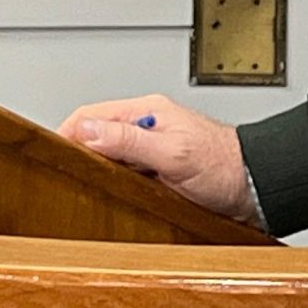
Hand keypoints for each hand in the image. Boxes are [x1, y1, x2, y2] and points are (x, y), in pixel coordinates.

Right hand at [57, 94, 261, 226]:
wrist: (256, 188)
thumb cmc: (226, 166)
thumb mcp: (173, 155)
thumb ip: (130, 142)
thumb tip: (88, 132)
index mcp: (148, 112)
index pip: (91, 116)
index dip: (68, 134)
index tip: (52, 155)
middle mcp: (147, 127)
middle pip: (96, 135)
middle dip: (78, 153)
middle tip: (63, 175)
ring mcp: (151, 149)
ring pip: (108, 155)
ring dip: (96, 169)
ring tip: (83, 185)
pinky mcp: (157, 170)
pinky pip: (124, 172)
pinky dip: (113, 182)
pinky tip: (110, 194)